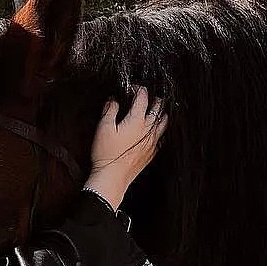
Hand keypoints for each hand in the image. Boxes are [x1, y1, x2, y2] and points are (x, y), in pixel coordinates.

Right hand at [85, 89, 166, 210]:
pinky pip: (161, 138)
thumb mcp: (103, 128)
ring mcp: (152, 142)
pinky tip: (155, 132)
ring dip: (161, 114)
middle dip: (154, 99)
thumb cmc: (106, 154)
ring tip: (157, 111)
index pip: (142, 98)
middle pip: (158, 108)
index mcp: (136, 120)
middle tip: (149, 97)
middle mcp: (147, 130)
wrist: (112, 177)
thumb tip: (113, 101)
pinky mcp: (151, 153)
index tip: (133, 88)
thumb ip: (109, 111)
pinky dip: (159, 131)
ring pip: (163, 123)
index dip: (138, 89)